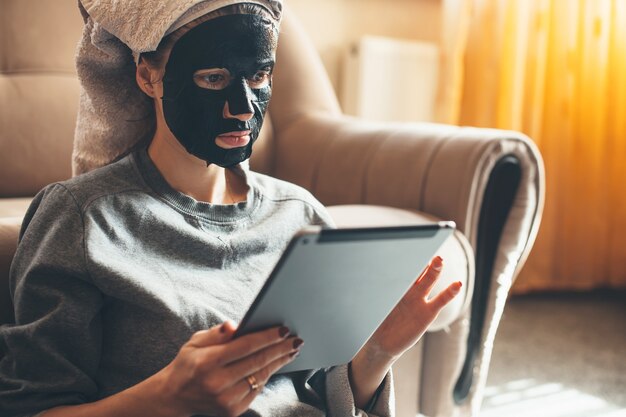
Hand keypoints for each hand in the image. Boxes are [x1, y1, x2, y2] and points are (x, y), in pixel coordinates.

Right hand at [157, 322, 302, 416]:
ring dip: (279, 362)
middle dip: (280, 349)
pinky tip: (276, 364)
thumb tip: (235, 325)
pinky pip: (257, 389)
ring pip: (260, 376)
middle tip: (297, 339)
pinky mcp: (232, 411)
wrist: (175, 396)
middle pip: (258, 361)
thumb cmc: (188, 363)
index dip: (267, 337)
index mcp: (208, 362)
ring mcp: (226, 399)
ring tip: (292, 350)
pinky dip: (268, 375)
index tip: (284, 330)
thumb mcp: (195, 342)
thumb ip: (216, 333)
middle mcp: (218, 383)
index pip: (245, 346)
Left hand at [360, 255, 461, 363]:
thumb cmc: (377, 320)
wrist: (382, 342)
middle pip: (416, 270)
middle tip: (425, 249)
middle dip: (420, 259)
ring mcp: (419, 300)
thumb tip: (358, 276)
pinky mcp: (427, 313)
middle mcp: (408, 289)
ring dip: (433, 270)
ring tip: (439, 260)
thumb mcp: (372, 304)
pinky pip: (440, 301)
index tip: (406, 242)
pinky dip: (449, 293)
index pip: (401, 266)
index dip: (404, 256)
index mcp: (395, 284)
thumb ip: (373, 292)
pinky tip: (457, 284)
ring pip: (428, 281)